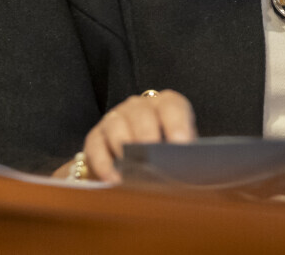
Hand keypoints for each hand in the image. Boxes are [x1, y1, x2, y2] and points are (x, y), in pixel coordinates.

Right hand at [67, 89, 196, 183]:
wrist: (132, 159)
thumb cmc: (162, 152)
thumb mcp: (176, 149)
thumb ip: (182, 152)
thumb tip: (188, 165)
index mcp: (165, 104)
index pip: (172, 106)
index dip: (177, 124)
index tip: (181, 144)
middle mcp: (139, 106)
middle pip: (142, 114)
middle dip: (148, 135)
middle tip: (154, 158)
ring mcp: (114, 118)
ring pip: (117, 126)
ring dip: (125, 149)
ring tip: (133, 171)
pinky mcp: (95, 136)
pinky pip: (97, 147)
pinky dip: (105, 165)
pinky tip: (114, 180)